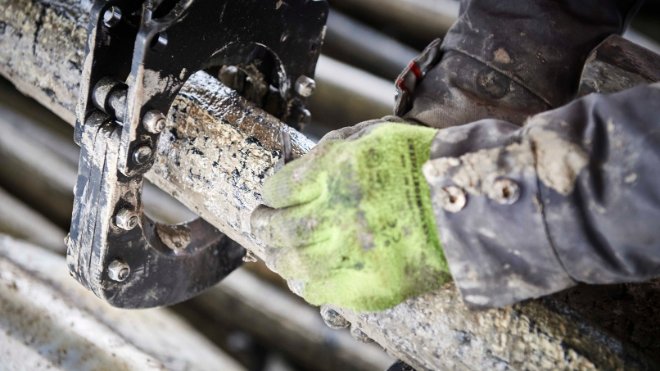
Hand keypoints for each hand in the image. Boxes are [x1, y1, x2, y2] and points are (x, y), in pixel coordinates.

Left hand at [251, 122, 451, 310]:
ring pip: (294, 264)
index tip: (272, 195)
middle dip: (262, 225)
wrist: (468, 202)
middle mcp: (340, 213)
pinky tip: (302, 278)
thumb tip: (297, 171)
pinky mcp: (371, 286)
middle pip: (279, 228)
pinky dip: (305, 284)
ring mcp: (355, 254)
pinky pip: (322, 292)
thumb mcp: (373, 135)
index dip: (271, 192)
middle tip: (260, 222)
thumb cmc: (421, 162)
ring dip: (278, 257)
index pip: (281, 188)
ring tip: (277, 251)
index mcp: (338, 170)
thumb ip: (330, 151)